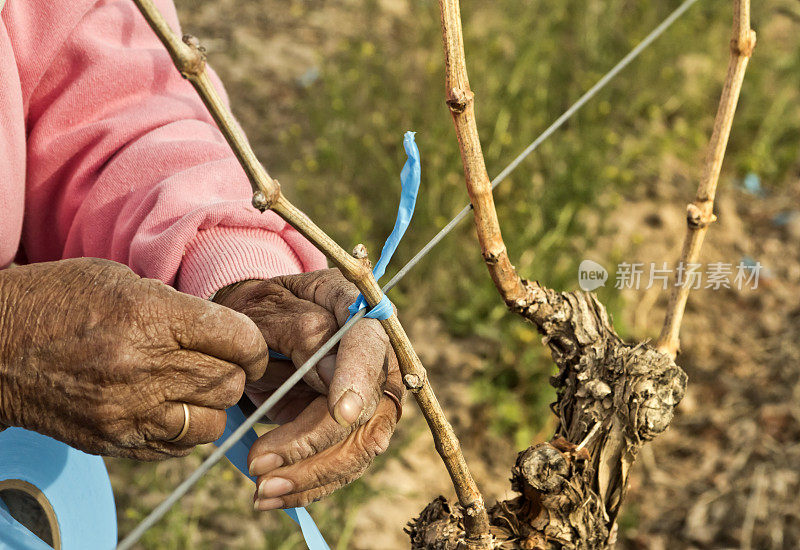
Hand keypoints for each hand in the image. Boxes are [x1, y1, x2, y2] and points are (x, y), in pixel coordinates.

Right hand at [0, 258, 266, 459]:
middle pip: (230, 383)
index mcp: (150, 315)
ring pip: (212, 423)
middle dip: (239, 374)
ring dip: (213, 406)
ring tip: (195, 388)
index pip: (239, 339)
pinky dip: (184, 430)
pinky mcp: (114, 440)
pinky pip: (177, 447)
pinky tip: (168, 407)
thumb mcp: (123, 280)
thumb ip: (180, 308)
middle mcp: (143, 367)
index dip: (255, 344)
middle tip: (224, 364)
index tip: (250, 346)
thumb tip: (225, 331)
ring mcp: (128, 410)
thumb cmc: (59, 301)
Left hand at [213, 269, 403, 508]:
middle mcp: (377, 358)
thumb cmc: (265, 306)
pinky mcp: (353, 429)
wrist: (261, 321)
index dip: (359, 381)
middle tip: (261, 464)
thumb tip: (332, 375)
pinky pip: (342, 464)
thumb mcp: (270, 305)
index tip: (341, 413)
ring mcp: (370, 397)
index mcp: (359, 312)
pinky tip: (272, 497)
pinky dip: (308, 485)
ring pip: (358, 448)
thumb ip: (301, 331)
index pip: (370, 348)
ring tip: (261, 491)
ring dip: (310, 476)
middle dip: (316, 444)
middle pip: (367, 411)